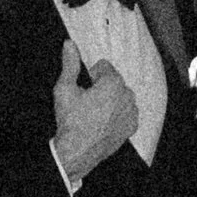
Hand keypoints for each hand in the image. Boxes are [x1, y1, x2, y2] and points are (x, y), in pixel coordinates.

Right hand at [52, 49, 141, 183]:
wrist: (77, 151)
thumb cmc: (71, 121)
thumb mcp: (64, 89)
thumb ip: (69, 64)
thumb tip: (69, 44)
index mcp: (113, 83)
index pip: (104, 66)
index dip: (90, 75)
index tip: (83, 88)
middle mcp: (127, 96)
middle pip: (114, 81)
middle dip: (101, 86)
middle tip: (86, 102)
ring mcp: (131, 112)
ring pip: (120, 96)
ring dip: (110, 100)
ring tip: (93, 113)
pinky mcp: (131, 127)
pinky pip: (126, 112)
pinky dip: (116, 114)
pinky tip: (102, 122)